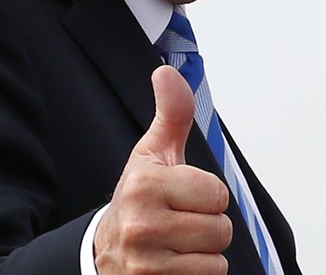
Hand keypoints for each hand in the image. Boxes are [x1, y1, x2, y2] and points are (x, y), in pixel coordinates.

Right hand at [93, 66, 231, 273]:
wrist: (104, 252)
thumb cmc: (138, 199)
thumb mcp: (152, 154)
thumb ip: (171, 113)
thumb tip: (166, 72)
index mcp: (144, 184)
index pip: (217, 194)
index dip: (207, 196)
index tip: (182, 196)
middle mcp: (141, 224)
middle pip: (220, 228)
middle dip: (207, 225)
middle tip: (180, 222)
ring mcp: (145, 262)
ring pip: (216, 258)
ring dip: (204, 253)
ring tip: (177, 243)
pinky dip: (198, 273)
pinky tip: (174, 263)